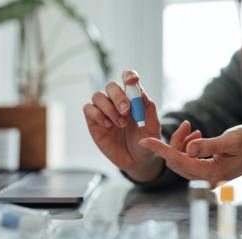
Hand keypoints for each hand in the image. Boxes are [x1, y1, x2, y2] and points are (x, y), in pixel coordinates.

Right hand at [83, 70, 201, 181]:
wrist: (138, 160)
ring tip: (120, 123)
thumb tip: (140, 92)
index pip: (127, 78)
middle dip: (118, 96)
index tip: (131, 80)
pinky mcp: (94, 122)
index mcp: (133, 98)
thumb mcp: (153, 125)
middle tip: (126, 111)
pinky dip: (97, 114)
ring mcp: (104, 111)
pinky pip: (88, 109)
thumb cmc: (146, 139)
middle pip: (111, 86)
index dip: (128, 75)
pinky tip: (108, 125)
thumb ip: (148, 108)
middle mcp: (117, 101)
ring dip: (109, 108)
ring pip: (98, 96)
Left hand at [138, 124, 241, 184]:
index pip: (178, 161)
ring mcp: (204, 177)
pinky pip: (186, 160)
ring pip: (180, 160)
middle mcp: (205, 179)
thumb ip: (210, 145)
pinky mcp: (204, 172)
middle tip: (187, 125)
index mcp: (211, 172)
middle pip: (176, 162)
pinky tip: (197, 136)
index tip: (144, 141)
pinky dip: (186, 147)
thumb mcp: (232, 140)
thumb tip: (189, 149)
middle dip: (174, 143)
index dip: (160, 149)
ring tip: (195, 131)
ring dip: (181, 144)